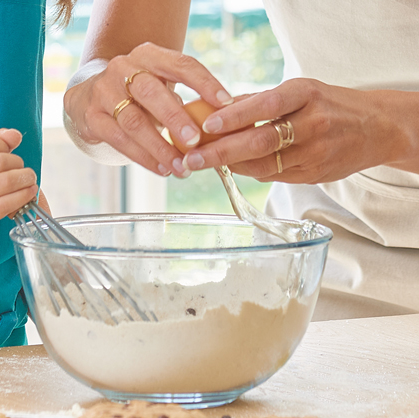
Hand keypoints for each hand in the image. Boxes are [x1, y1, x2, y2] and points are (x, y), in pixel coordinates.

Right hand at [0, 128, 37, 252]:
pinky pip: (9, 202)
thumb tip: (14, 134)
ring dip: (25, 179)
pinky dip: (25, 195)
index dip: (2, 144)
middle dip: (18, 164)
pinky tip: (30, 192)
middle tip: (23, 171)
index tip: (8, 152)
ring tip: (29, 180)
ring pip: (6, 181)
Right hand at [64, 42, 233, 177]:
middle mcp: (123, 68)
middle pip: (152, 92)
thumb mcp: (160, 87)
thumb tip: (221, 125)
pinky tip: (161, 169)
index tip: (226, 104)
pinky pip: (119, 139)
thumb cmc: (138, 95)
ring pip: (134, 121)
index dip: (204, 83)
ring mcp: (104, 92)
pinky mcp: (93, 116)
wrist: (89, 97)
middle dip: (176, 119)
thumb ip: (185, 101)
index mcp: (149, 55)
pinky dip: (143, 157)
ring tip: (181, 167)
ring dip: (160, 147)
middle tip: (195, 142)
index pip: (181, 64)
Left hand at [181, 78, 408, 182]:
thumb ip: (260, 102)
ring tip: (204, 163)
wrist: (375, 129)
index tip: (206, 125)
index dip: (234, 117)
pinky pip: (273, 175)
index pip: (265, 105)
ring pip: (264, 164)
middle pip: (260, 141)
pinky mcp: (313, 174)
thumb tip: (217, 110)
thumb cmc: (330, 105)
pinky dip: (250, 171)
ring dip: (230, 166)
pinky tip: (233, 168)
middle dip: (221, 152)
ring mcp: (314, 152)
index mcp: (306, 94)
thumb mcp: (300, 91)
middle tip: (192, 159)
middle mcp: (312, 123)